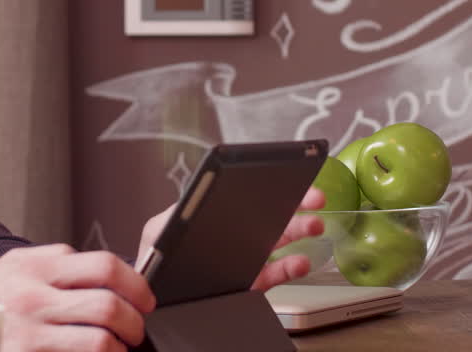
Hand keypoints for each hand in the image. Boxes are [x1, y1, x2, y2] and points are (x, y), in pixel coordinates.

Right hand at [0, 243, 155, 351]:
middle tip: (136, 329)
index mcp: (36, 265)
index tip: (146, 299)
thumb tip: (110, 274)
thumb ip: (56, 266)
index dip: (136, 284)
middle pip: (108, 304)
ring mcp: (29, 332)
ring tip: (118, 349)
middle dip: (135, 322)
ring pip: (100, 341)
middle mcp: (33, 296)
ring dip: (119, 348)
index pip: (104, 266)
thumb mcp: (16, 268)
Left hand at [134, 186, 326, 291]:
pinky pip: (276, 273)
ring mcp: (248, 255)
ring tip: (314, 226)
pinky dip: (290, 267)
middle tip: (314, 196)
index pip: (245, 191)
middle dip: (297, 201)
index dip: (267, 182)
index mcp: (218, 213)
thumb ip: (171, 221)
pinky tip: (300, 261)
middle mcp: (237, 230)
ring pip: (280, 238)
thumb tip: (187, 207)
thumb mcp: (158, 233)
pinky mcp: (252, 282)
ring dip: (300, 229)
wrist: (161, 299)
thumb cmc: (157, 262)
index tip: (286, 172)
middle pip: (271, 211)